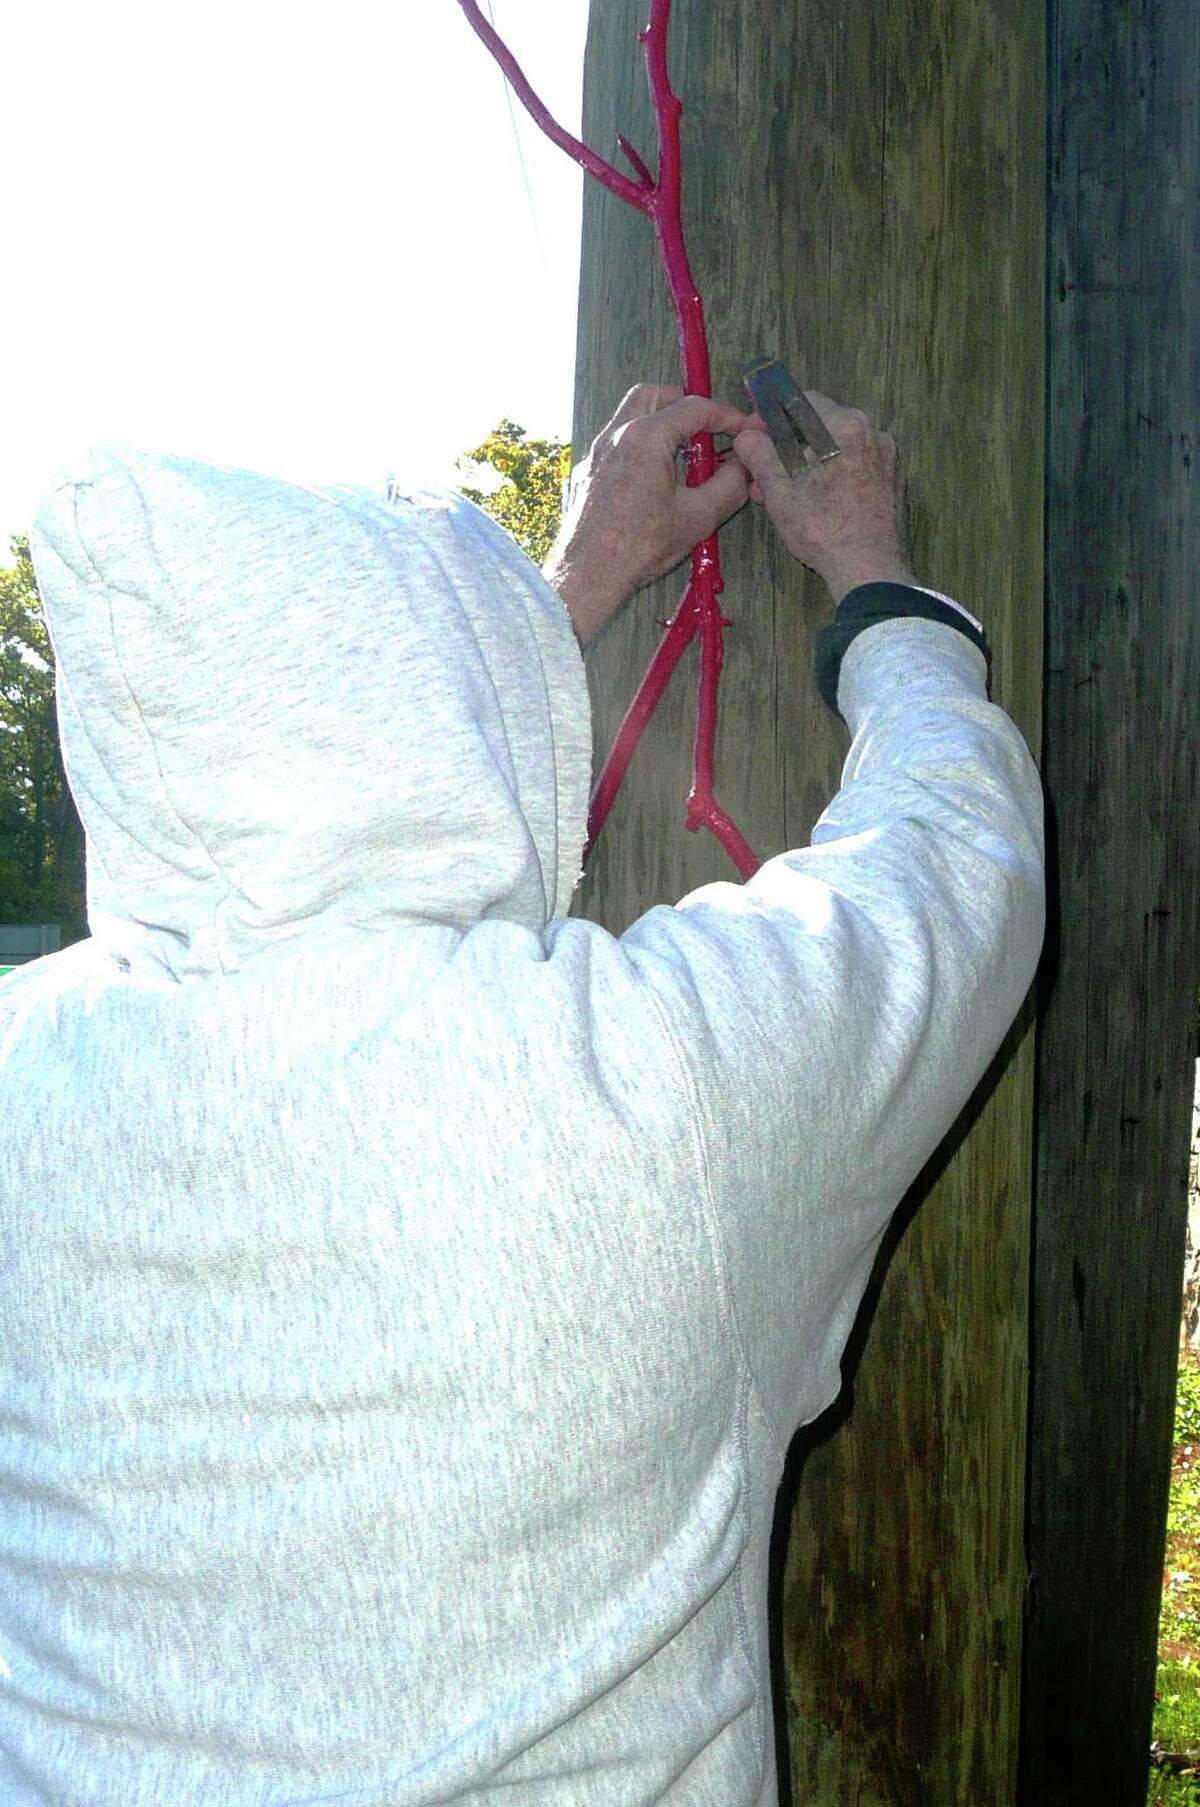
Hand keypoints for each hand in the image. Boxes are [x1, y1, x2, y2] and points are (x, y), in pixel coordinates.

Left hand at [543, 383, 753, 647]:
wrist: (587, 575)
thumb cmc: (639, 547)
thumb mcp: (698, 517)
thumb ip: (730, 485)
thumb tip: (744, 467)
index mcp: (646, 437)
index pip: (694, 408)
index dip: (726, 416)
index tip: (743, 429)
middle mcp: (616, 435)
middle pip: (653, 395)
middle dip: (684, 404)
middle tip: (706, 428)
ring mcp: (596, 452)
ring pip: (630, 416)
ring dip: (659, 423)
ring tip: (683, 454)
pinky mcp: (587, 472)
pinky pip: (617, 444)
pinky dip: (640, 446)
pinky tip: (653, 477)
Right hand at [733, 393, 915, 604]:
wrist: (870, 569)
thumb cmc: (822, 527)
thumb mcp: (779, 490)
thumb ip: (760, 455)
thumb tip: (746, 436)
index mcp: (845, 425)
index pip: (802, 401)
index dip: (772, 415)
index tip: (754, 433)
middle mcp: (873, 433)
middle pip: (821, 427)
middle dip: (788, 445)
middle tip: (762, 470)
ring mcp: (887, 459)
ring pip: (837, 451)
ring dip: (807, 464)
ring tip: (782, 492)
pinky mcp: (892, 484)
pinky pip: (854, 469)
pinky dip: (831, 477)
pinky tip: (813, 501)